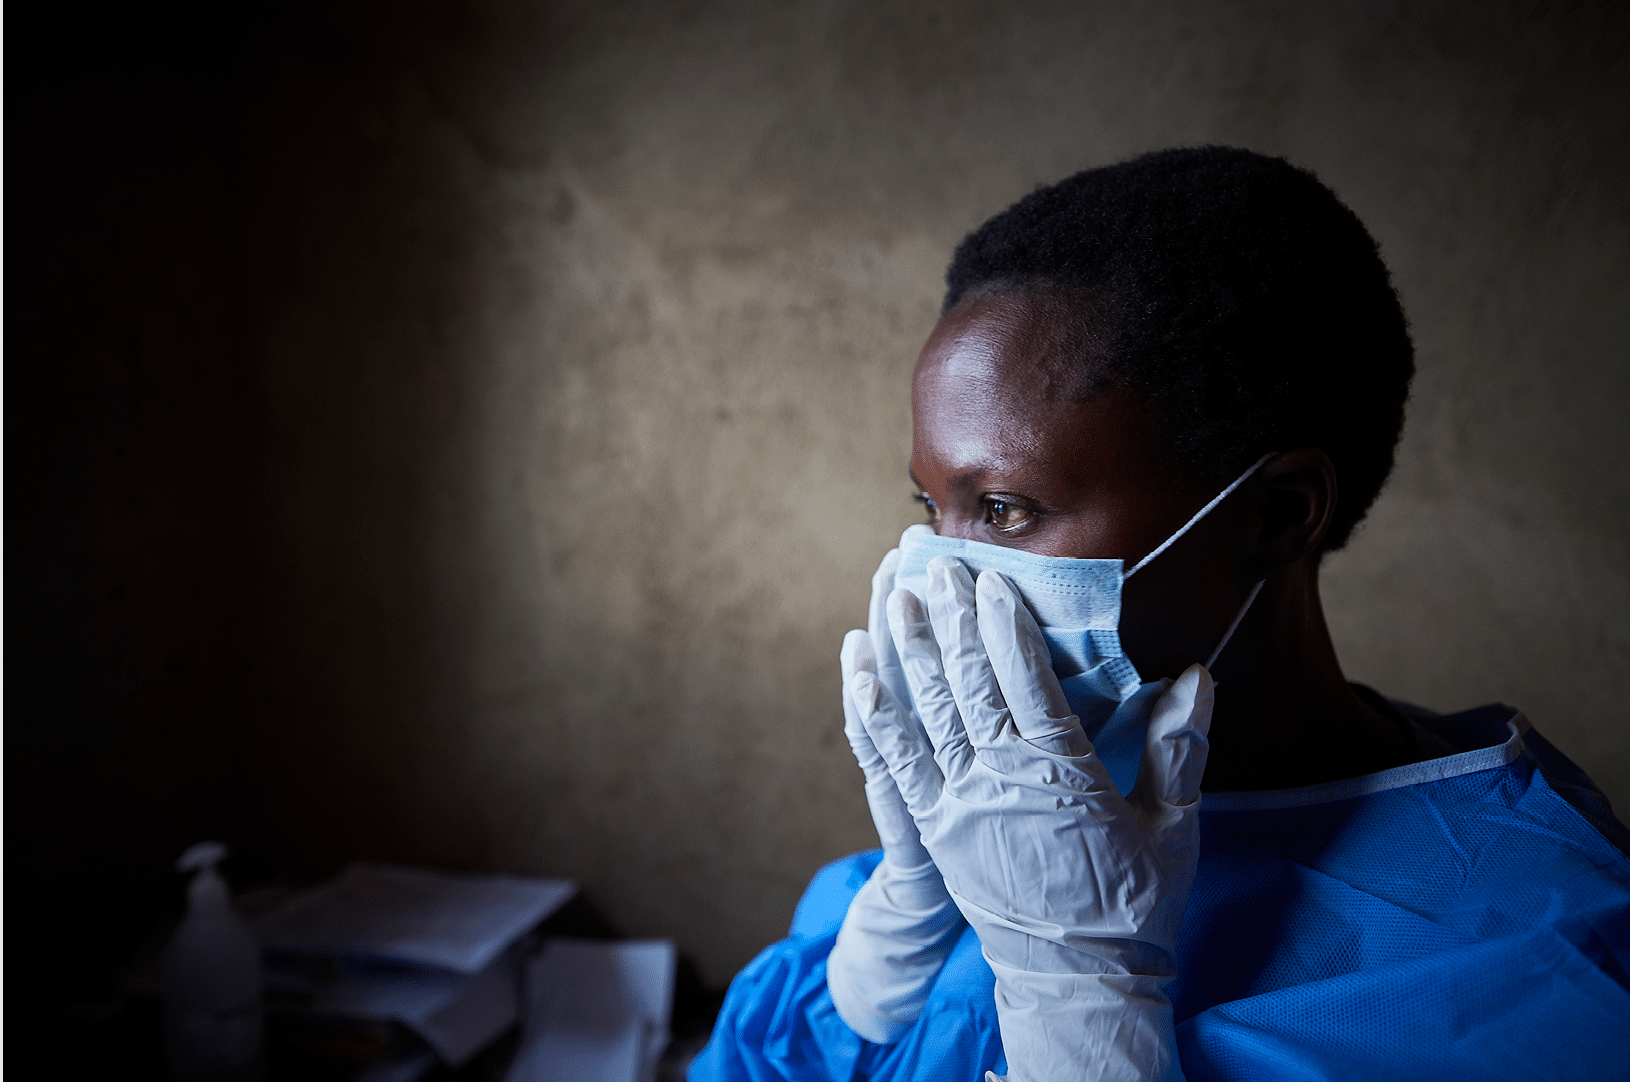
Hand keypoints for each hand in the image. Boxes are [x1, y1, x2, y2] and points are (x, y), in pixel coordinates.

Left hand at [851, 555, 1213, 1080]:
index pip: (1029, 683)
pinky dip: (873, 714)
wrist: (1080, 981)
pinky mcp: (934, 830)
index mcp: (1065, 776)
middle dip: (953, 619)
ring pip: (928, 712)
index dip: (1006, 628)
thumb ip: (1179, 748)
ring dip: (910, 650)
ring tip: (897, 596)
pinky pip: (895, 762)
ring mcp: (961, 806)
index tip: (993, 582)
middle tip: (939, 564)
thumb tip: (1195, 677)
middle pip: (970, 685)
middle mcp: (1004, 782)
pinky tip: (857, 671)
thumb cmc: (1135, 904)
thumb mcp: (1175, 827)